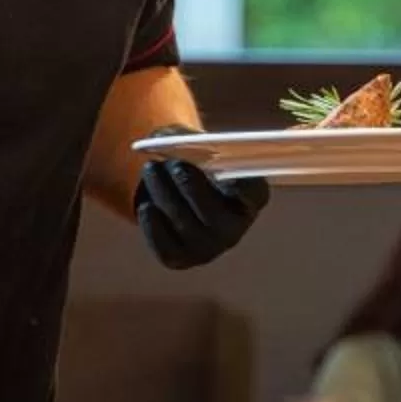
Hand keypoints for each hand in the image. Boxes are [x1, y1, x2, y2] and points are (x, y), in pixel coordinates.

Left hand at [135, 130, 268, 268]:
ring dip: (165, 195)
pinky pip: (166, 247)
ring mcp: (209, 248)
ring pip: (185, 226)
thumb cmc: (192, 160)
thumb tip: (172, 145)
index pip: (254, 194)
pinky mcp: (182, 258)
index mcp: (250, 197)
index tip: (228, 174)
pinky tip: (146, 206)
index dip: (244, 187)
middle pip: (214, 215)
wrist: (173, 189)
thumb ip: (189, 143)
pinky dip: (153, 225)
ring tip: (151, 169)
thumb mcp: (193, 145)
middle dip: (190, 187)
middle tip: (173, 164)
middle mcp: (234, 228)